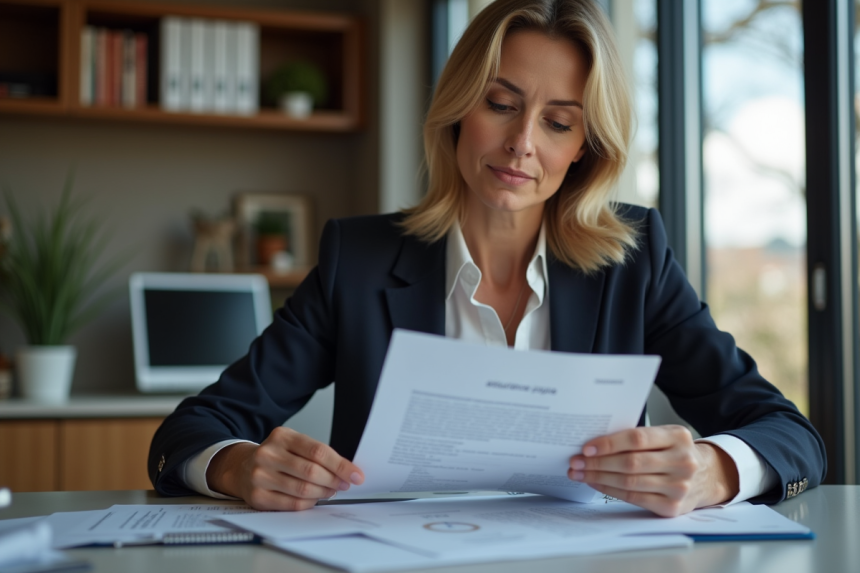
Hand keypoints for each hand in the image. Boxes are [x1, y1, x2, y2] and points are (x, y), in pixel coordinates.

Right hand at [206, 427, 363, 510]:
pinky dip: (309, 503)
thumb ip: (317, 454)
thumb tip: (347, 470)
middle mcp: (268, 454)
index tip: (356, 474)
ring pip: (303, 489)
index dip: (340, 465)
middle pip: (311, 471)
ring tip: (331, 490)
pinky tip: (315, 498)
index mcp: (282, 436)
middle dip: (334, 480)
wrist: (241, 467)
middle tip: (345, 484)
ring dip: (323, 492)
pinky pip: (292, 504)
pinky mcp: (257, 496)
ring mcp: (260, 476)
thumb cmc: (276, 456)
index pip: (318, 451)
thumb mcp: (293, 445)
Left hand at [568, 425, 738, 516]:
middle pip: (630, 462)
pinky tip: (596, 483)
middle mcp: (682, 462)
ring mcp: (679, 486)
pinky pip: (633, 498)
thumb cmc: (676, 452)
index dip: (609, 443)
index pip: (637, 438)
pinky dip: (610, 490)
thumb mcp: (665, 436)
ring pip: (629, 482)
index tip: (587, 447)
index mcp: (678, 437)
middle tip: (576, 461)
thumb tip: (595, 442)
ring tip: (580, 473)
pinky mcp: (672, 507)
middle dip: (598, 462)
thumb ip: (638, 437)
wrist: (707, 476)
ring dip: (599, 477)